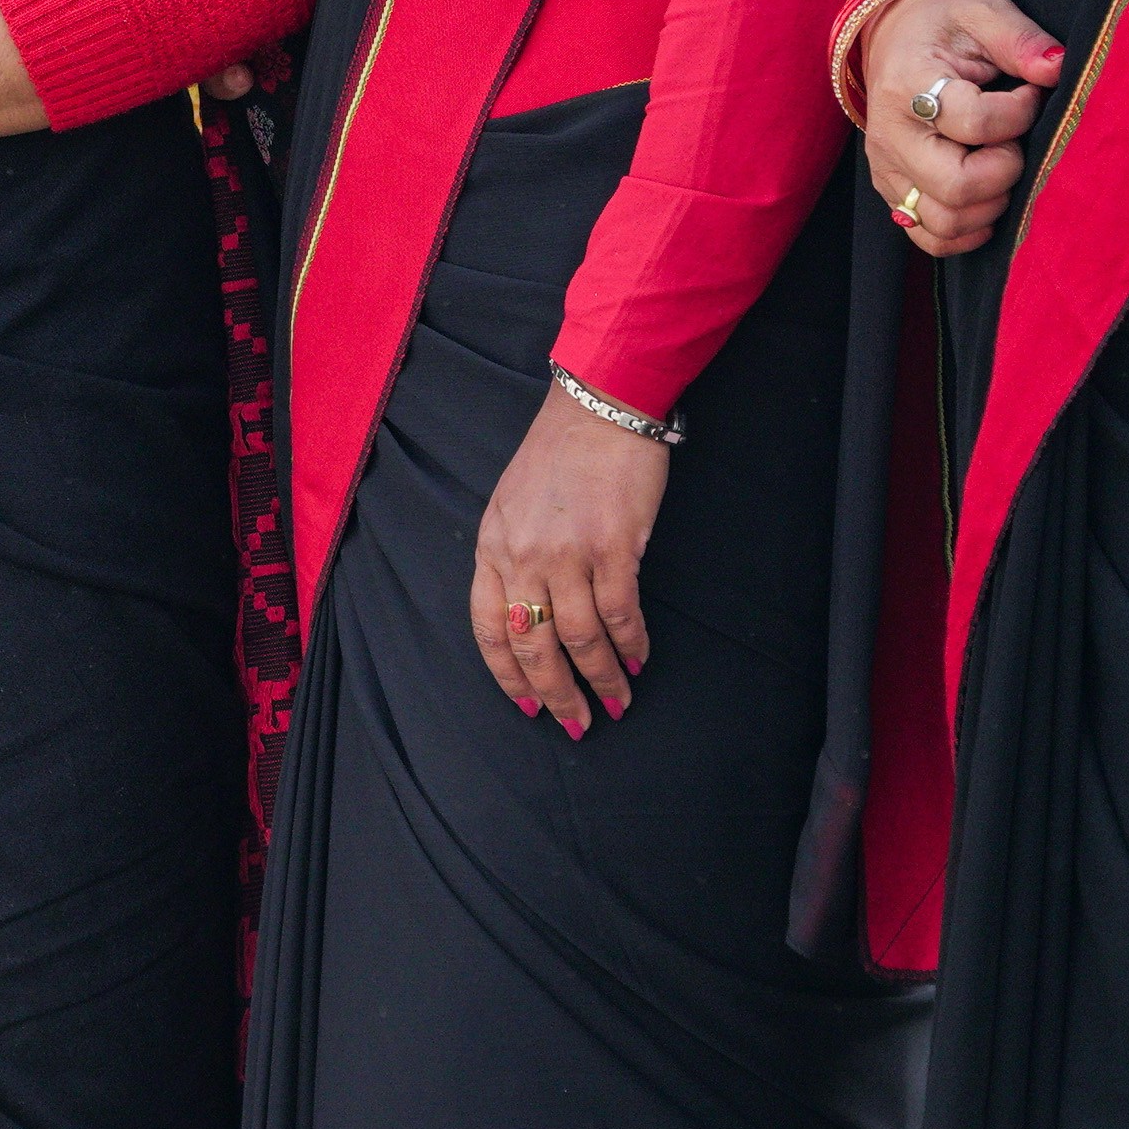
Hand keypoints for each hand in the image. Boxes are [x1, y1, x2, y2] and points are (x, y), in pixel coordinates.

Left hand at [469, 389, 664, 732]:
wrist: (598, 406)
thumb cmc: (557, 456)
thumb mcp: (510, 506)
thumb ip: (511, 558)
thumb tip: (528, 617)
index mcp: (492, 547)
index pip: (489, 630)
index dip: (509, 677)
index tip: (528, 706)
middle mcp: (523, 555)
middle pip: (534, 646)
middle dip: (556, 693)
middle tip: (576, 722)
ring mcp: (568, 552)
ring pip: (581, 638)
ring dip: (602, 678)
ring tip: (617, 701)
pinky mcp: (613, 546)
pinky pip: (620, 613)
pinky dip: (631, 644)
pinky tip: (639, 659)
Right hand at [856, 0, 1064, 258]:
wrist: (891, 39)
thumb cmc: (943, 26)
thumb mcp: (982, 12)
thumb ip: (1020, 38)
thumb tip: (1058, 68)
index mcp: (908, 82)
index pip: (974, 122)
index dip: (1019, 113)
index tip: (1028, 93)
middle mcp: (891, 134)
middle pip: (957, 185)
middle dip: (1007, 169)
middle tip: (1014, 141)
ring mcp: (888, 169)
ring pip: (945, 220)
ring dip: (992, 203)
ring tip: (1001, 165)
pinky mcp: (892, 191)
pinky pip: (928, 237)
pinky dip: (966, 233)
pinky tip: (988, 201)